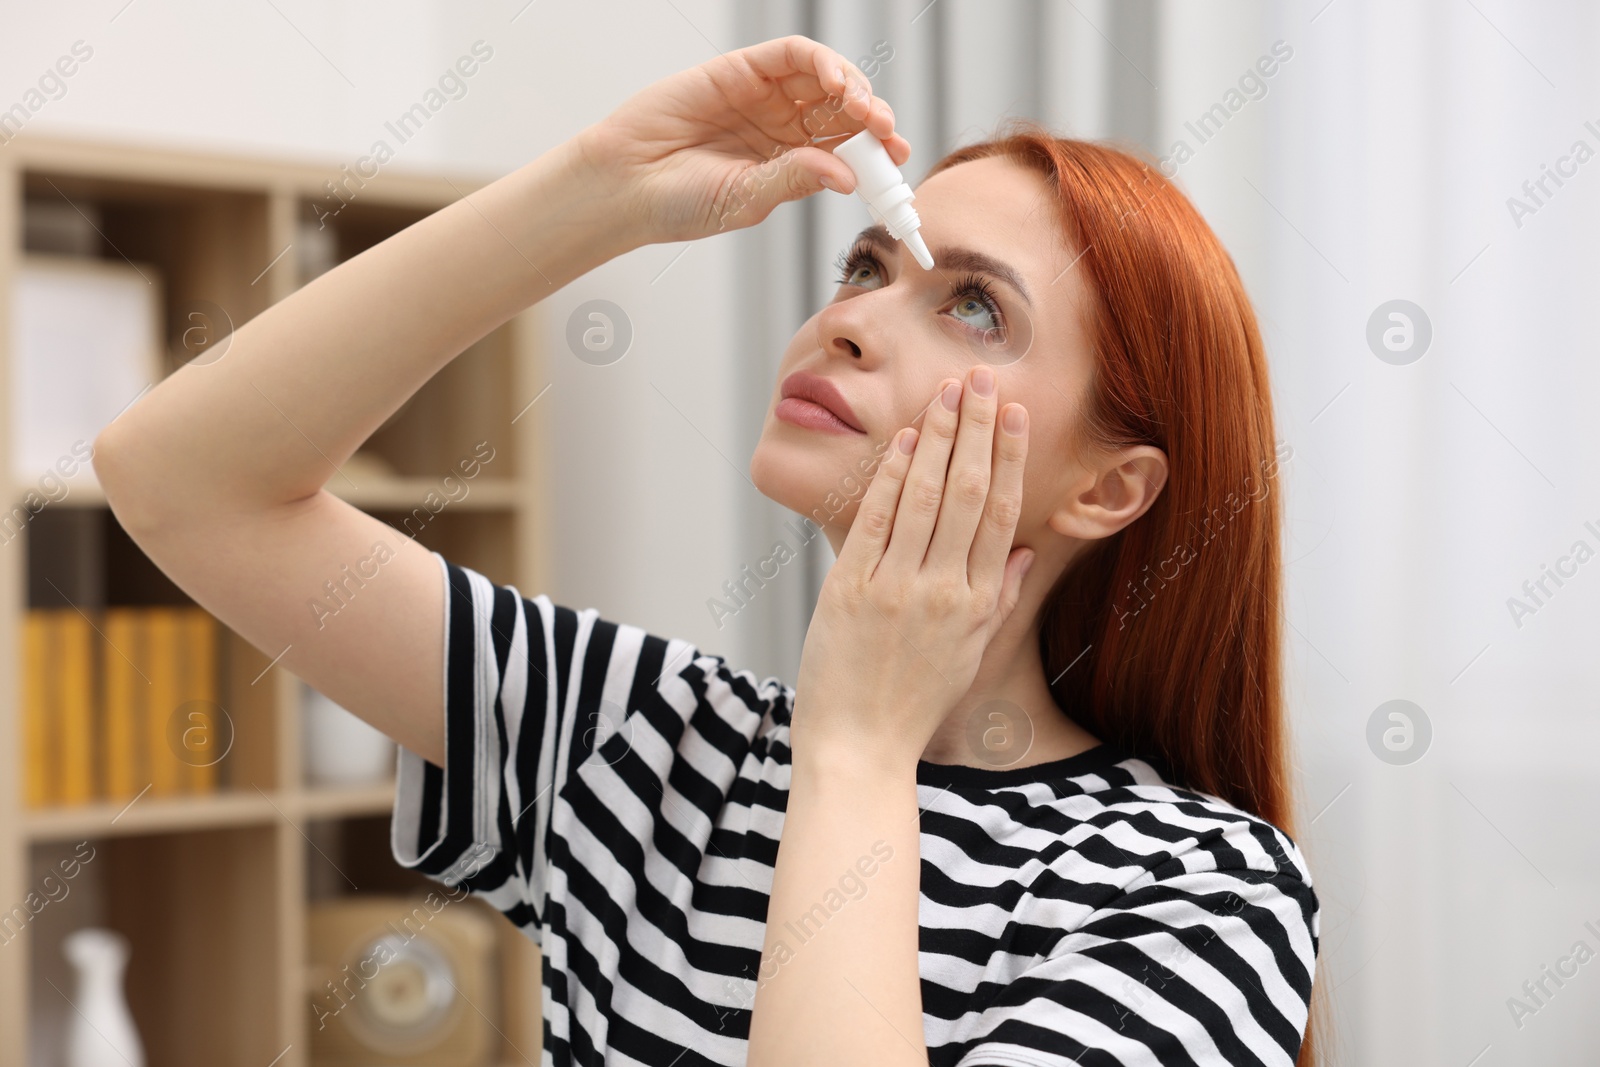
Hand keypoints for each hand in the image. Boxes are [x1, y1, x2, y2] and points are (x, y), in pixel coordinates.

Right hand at [571, 35, 909, 245]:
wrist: (624, 184)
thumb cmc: (678, 203)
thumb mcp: (746, 200)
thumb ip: (794, 181)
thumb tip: (846, 176)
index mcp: (790, 165)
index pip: (846, 152)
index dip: (877, 154)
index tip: (899, 163)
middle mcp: (782, 128)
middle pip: (843, 114)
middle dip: (873, 121)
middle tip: (888, 135)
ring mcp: (764, 98)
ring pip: (825, 81)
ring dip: (853, 89)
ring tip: (865, 111)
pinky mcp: (742, 71)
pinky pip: (792, 56)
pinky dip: (821, 62)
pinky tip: (835, 83)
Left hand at [792, 365, 1033, 772]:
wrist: (859, 747)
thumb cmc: (914, 702)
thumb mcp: (970, 654)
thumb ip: (1000, 598)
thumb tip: (1027, 550)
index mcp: (979, 604)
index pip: (1001, 514)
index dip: (1009, 458)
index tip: (1014, 413)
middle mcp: (943, 591)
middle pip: (968, 493)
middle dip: (977, 430)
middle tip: (982, 378)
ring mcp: (896, 588)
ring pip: (924, 497)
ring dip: (938, 438)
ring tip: (948, 392)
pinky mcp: (851, 590)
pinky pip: (875, 520)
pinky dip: (891, 476)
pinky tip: (905, 439)